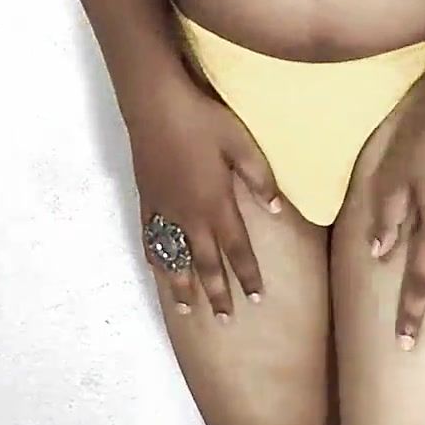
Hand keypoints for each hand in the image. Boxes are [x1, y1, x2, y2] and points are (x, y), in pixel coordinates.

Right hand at [124, 72, 280, 323]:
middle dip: (217, 292)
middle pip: (205, 263)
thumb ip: (260, 177)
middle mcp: (190, 215)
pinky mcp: (147, 200)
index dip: (247, 275)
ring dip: (181, 285)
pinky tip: (157, 269)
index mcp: (217, 203)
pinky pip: (151, 238)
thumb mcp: (241, 144)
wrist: (156, 106)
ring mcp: (165, 210)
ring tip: (186, 308)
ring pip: (175, 257)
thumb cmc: (203, 120)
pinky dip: (156, 257)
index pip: (237, 249)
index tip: (256, 298)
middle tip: (224, 319)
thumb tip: (277, 209)